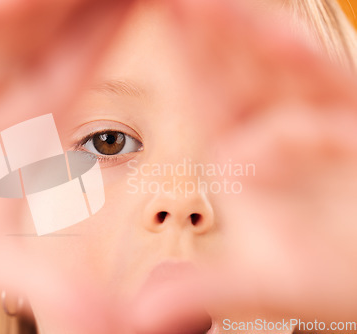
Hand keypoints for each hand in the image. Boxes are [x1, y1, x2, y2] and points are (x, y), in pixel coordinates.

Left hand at [130, 0, 356, 330]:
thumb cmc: (334, 271)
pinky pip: (335, 98)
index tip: (158, 27)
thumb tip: (144, 314)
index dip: (184, 64)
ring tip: (210, 7)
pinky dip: (310, 73)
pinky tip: (283, 41)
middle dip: (207, 38)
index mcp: (249, 159)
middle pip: (240, 76)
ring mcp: (323, 126)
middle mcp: (281, 135)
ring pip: (283, 76)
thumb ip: (205, 289)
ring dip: (249, 40)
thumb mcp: (262, 282)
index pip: (208, 101)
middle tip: (174, 3)